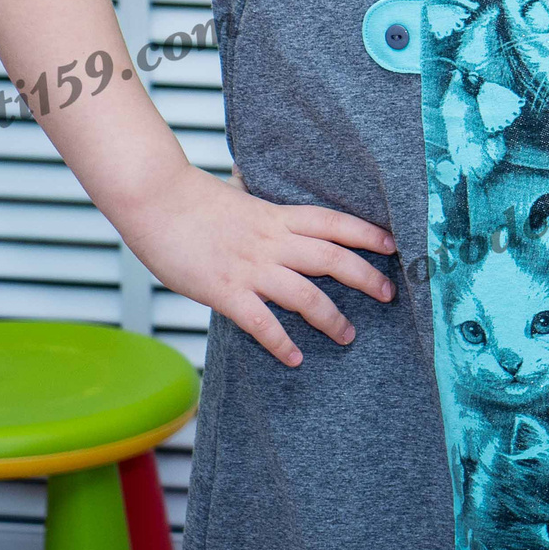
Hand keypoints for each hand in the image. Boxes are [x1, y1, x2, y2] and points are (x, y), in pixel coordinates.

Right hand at [112, 165, 397, 366]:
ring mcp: (250, 267)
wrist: (155, 198)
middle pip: (333, 259)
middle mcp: (272, 241)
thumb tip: (261, 191)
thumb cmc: (192, 198)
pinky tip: (294, 358)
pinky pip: (260, 322)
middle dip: (366, 277)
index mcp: (278, 216)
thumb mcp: (239, 195)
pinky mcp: (224, 291)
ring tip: (348, 335)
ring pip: (305, 295)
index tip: (394, 245)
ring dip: (331, 318)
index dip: (366, 234)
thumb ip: (260, 206)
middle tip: (389, 294)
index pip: (334, 223)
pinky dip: (280, 343)